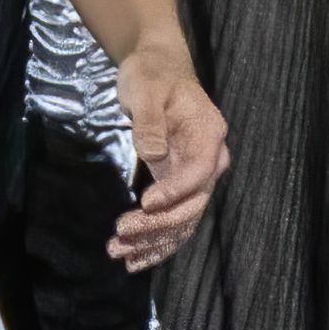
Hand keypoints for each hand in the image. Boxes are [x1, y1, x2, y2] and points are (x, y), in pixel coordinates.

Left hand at [105, 44, 227, 273]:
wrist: (156, 71)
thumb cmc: (152, 75)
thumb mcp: (146, 89)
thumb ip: (150, 121)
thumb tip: (153, 153)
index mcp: (208, 135)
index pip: (198, 173)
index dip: (174, 192)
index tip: (145, 204)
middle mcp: (209, 161)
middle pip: (192, 204)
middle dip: (158, 225)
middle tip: (121, 234)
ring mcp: (195, 177)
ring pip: (183, 221)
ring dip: (153, 241)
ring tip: (118, 252)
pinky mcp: (179, 186)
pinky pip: (174, 221)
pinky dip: (156, 242)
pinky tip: (133, 258)